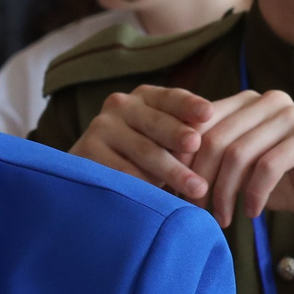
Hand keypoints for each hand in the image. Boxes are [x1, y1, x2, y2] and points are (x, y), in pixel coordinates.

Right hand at [69, 84, 218, 199]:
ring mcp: (100, 127)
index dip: (189, 105)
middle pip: (156, 124)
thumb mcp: (163, 137)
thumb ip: (183, 135)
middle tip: (198, 148)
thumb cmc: (143, 154)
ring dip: (171, 170)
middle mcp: (120, 106)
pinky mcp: (85, 152)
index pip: (170, 98)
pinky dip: (144, 184)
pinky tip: (163, 197)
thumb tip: (209, 144)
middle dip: (179, 137)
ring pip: (142, 150)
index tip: (208, 114)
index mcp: (144, 97)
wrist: (95, 170)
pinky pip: (121, 172)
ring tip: (196, 187)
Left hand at [180, 89, 293, 272]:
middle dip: (200, 179)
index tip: (171, 190)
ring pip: (238, 154)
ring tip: (220, 218)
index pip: (197, 124)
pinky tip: (250, 213)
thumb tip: (157, 169)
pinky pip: (267, 166)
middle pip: (214, 139)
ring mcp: (291, 115)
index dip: (180, 159)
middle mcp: (266, 100)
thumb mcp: (233, 170)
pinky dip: (253, 194)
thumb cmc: (276, 185)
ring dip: (224, 192)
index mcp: (243, 101)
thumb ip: (205, 160)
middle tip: (195, 210)